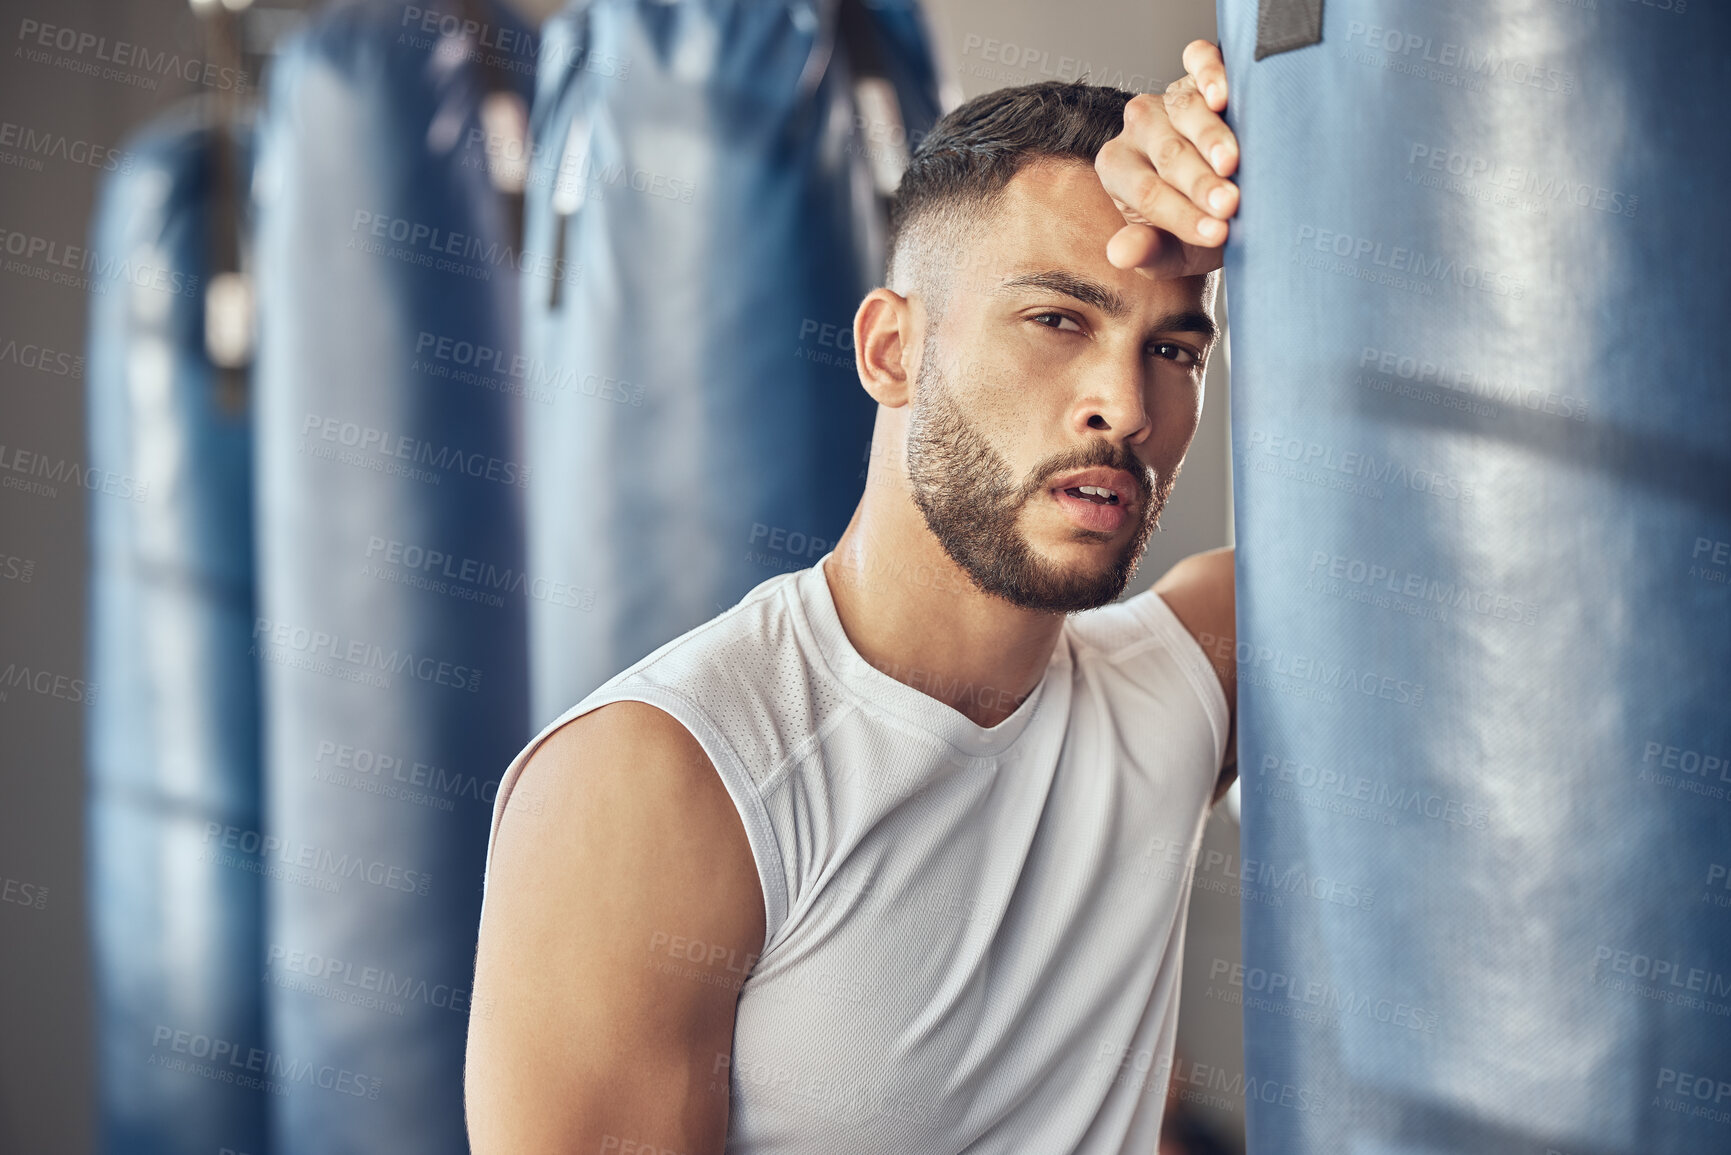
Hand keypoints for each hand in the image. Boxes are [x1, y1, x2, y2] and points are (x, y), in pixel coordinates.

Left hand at [1094, 40, 1238, 278]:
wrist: (1231, 200)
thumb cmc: (1198, 227)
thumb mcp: (1172, 252)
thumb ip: (1147, 252)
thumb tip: (1119, 255)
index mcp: (1118, 169)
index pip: (1147, 193)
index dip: (1182, 215)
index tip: (1215, 234)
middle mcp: (1137, 129)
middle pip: (1167, 152)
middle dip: (1199, 183)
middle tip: (1229, 206)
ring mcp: (1166, 97)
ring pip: (1185, 110)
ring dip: (1211, 138)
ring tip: (1233, 164)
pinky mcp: (1196, 73)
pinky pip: (1197, 62)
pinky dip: (1209, 73)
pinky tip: (1222, 96)